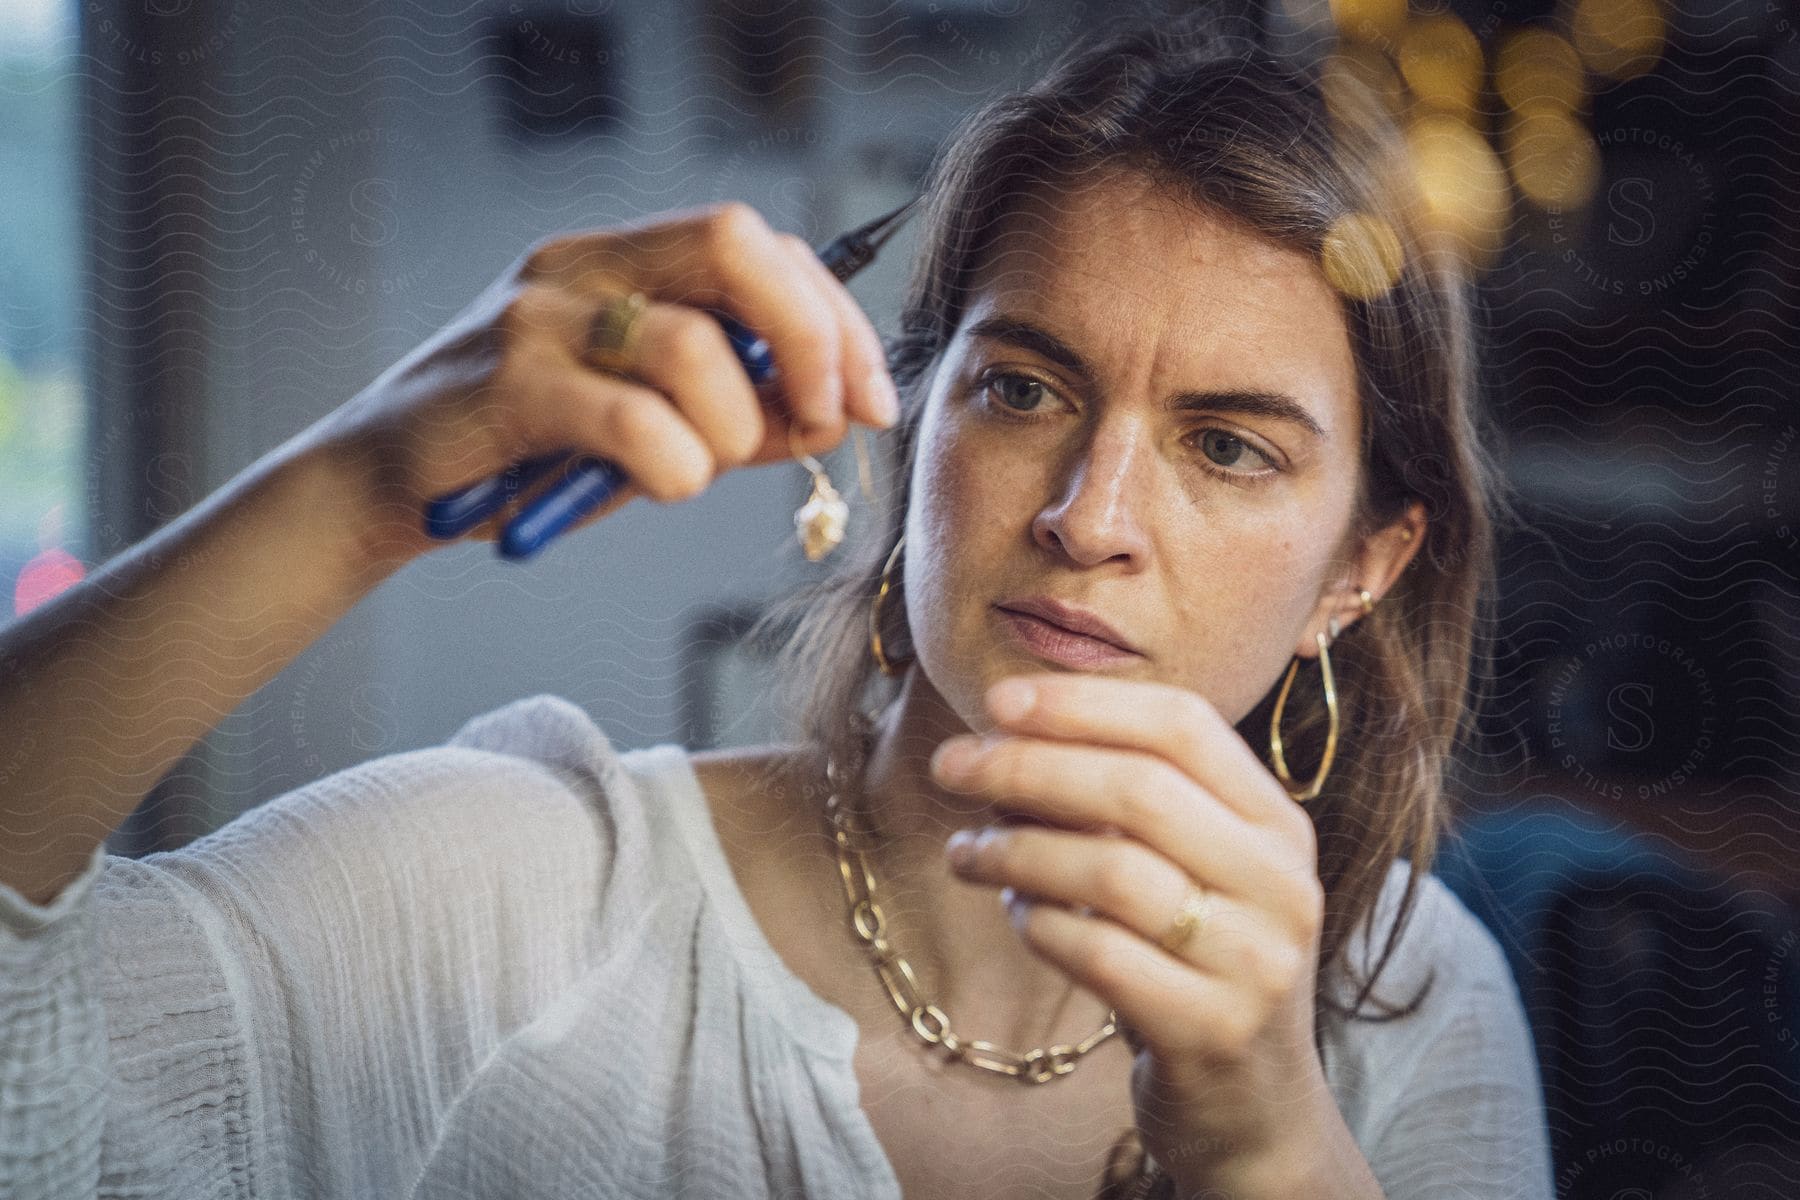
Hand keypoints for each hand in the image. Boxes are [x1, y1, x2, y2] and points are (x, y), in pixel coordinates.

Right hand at [300, 201, 897, 569]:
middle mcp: (585, 264)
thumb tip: (834, 409)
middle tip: (823, 420)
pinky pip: (635, 419)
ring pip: (695, 346)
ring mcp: (541, 316)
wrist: (380, 487)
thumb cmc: (525, 453)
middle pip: (737, 249)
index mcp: (625, 259)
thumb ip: (738, 408)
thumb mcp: (649, 423)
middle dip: (810, 339)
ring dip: (732, 431)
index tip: (871, 400)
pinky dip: (674, 467)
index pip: (762, 247)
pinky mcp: (508, 384)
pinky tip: (656, 485)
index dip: (835, 319)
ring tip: (694, 472)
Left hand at [930, 672, 1329, 1187]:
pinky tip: (1016, 916)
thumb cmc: (1198, 963)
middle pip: (1139, 790)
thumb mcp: (1199, 872)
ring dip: (1016, 850)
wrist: (1255, 1107)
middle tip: (950, 768)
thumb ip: (1137, 802)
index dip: (1083, 704)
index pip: (1184, 725)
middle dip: (1029, 766)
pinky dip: (1038, 923)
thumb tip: (1013, 728)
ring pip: (1111, 870)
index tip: (996, 701)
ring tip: (964, 852)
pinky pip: (1097, 953)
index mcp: (1278, 824)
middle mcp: (1281, 885)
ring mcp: (1253, 961)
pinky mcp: (1209, 1030)